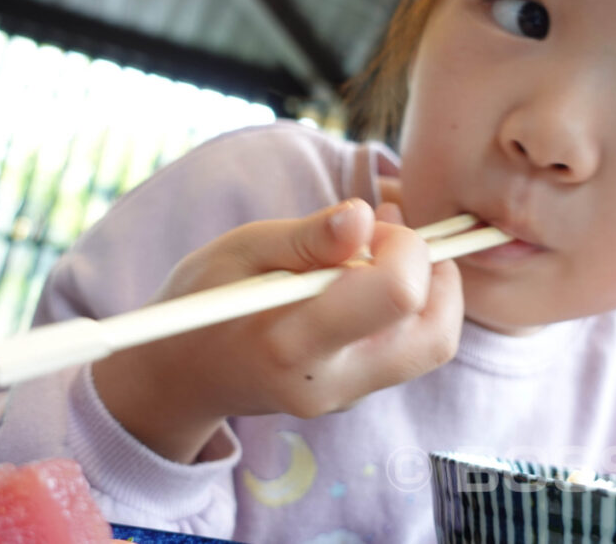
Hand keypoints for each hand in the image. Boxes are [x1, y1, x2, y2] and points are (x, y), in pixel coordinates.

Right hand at [92, 199, 463, 462]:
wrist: (180, 374)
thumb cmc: (205, 299)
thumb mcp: (242, 249)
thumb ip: (307, 237)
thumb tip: (364, 216)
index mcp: (295, 343)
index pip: (398, 296)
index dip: (404, 247)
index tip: (372, 224)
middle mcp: (331, 384)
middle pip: (436, 333)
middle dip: (435, 270)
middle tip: (391, 233)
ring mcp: (346, 400)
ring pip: (432, 343)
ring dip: (426, 287)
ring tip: (376, 248)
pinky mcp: (356, 397)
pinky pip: (410, 350)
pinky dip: (408, 307)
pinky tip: (364, 277)